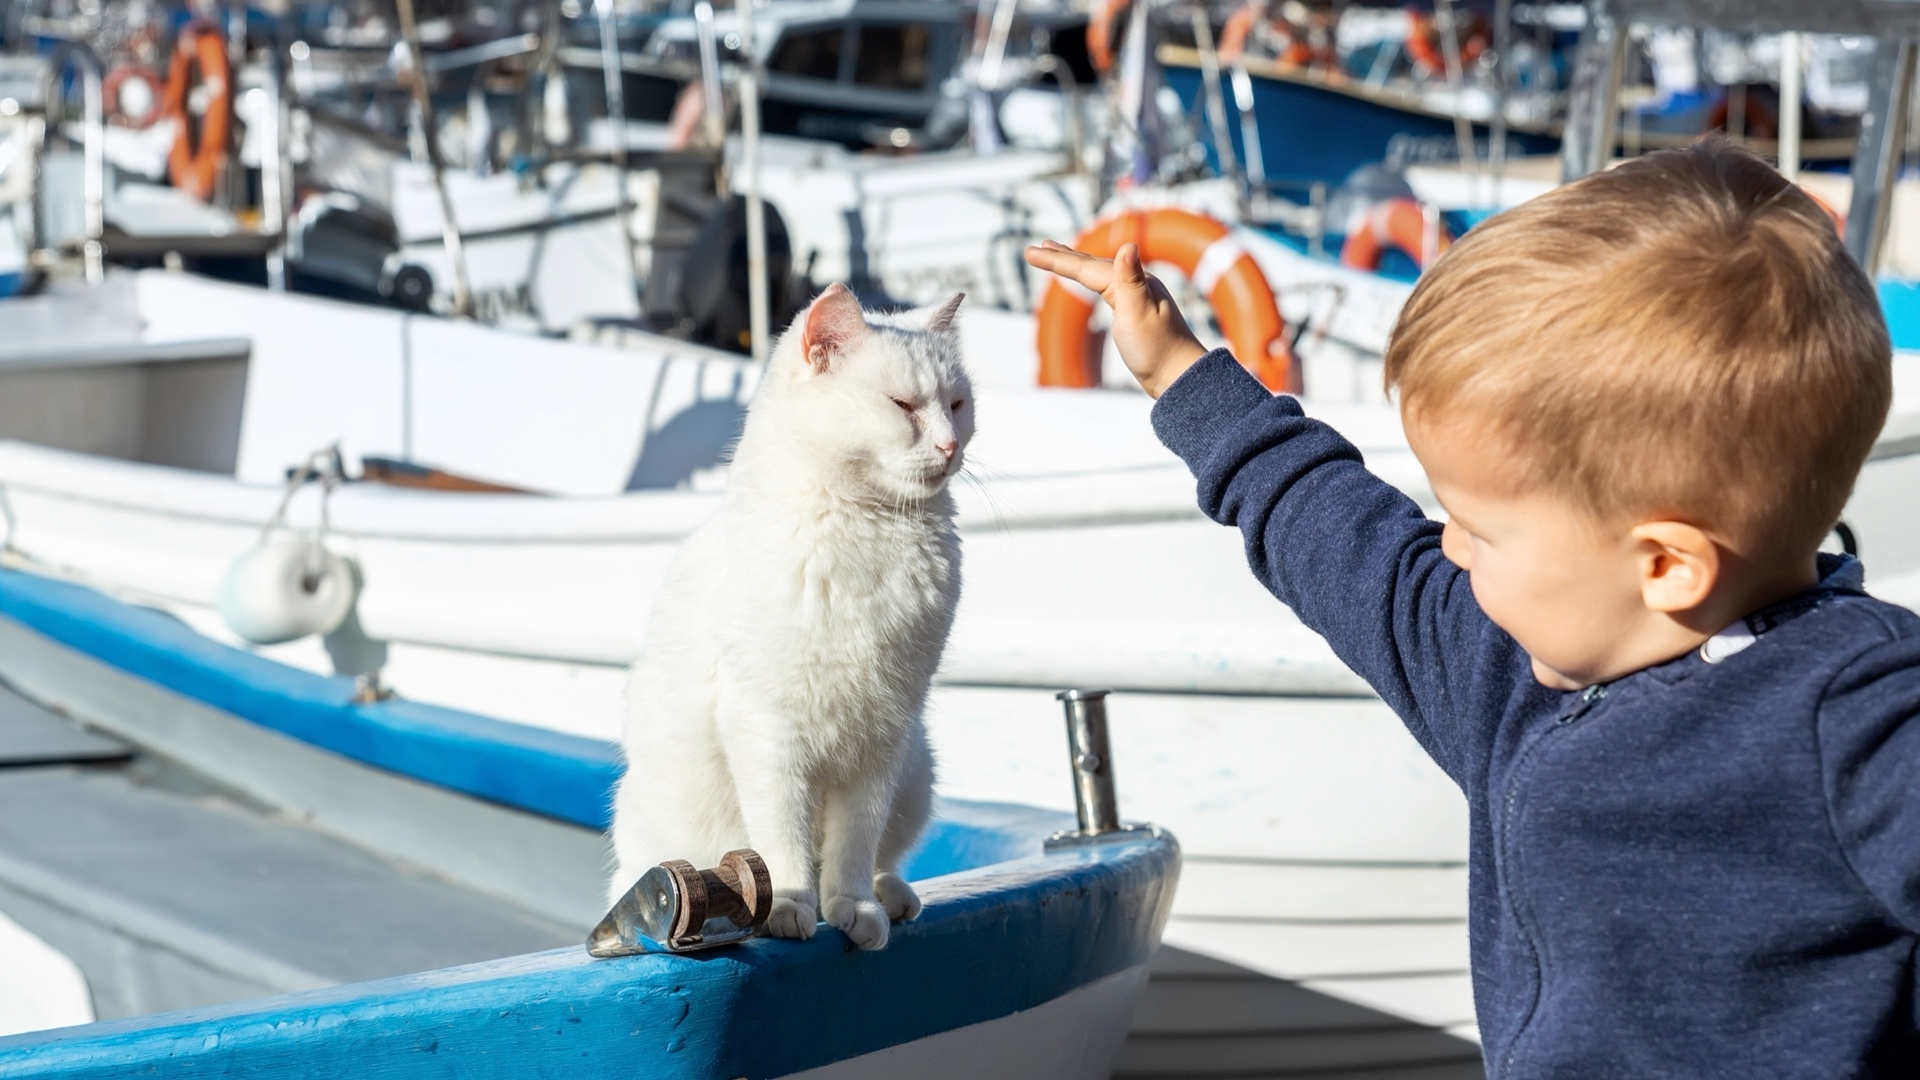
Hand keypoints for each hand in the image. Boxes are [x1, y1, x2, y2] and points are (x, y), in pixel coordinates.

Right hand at [1025, 240, 1209, 397]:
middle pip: (1091, 265)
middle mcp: (1136, 284)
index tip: (1030, 253)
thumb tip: (1128, 245)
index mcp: (1132, 282)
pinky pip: (1106, 287)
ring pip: (1099, 274)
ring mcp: (1136, 297)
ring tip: (1059, 255)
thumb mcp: (1139, 314)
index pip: (1086, 268)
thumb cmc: (1158, 350)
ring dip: (1077, 264)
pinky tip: (1092, 282)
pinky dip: (1091, 280)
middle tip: (1037, 248)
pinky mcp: (1135, 312)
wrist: (1180, 376)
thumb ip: (1131, 280)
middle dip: (1063, 257)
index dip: (1057, 260)